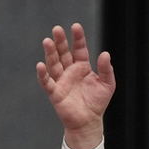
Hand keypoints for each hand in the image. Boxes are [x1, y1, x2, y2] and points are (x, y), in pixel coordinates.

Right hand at [37, 23, 115, 148]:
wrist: (89, 122)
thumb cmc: (97, 103)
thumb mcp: (107, 84)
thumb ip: (106, 69)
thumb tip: (105, 54)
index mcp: (82, 67)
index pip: (79, 49)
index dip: (78, 38)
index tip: (76, 27)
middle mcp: (70, 71)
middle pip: (63, 53)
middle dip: (60, 42)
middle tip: (57, 29)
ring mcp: (61, 81)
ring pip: (54, 64)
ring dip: (50, 53)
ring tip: (47, 41)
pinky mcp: (55, 92)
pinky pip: (47, 82)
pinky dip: (43, 74)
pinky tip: (40, 65)